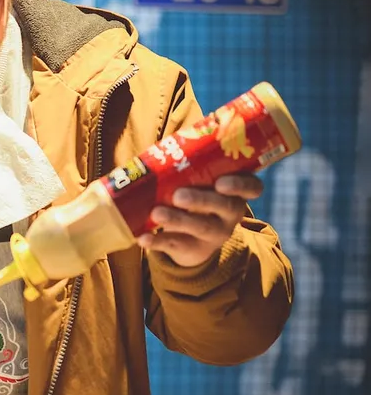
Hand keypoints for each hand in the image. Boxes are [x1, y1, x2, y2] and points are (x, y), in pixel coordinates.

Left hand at [137, 174, 262, 266]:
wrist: (195, 240)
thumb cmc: (197, 196)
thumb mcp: (202, 182)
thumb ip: (194, 166)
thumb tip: (166, 145)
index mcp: (236, 191)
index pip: (252, 187)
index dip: (241, 185)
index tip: (221, 183)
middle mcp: (231, 213)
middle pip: (225, 206)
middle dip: (201, 200)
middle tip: (178, 195)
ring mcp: (215, 233)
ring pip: (201, 227)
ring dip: (177, 220)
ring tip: (156, 213)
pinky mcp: (194, 249)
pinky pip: (176, 245)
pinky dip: (158, 242)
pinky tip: (142, 238)